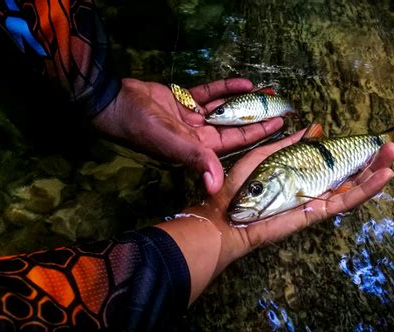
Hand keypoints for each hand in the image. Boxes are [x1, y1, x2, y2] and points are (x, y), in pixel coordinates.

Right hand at [92, 78, 283, 193]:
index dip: (258, 134)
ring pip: (223, 109)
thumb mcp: (171, 142)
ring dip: (243, 101)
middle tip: (279, 107)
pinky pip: (208, 94)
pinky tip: (244, 83)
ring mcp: (190, 117)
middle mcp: (197, 135)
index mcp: (198, 148)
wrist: (114, 102)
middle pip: (233, 126)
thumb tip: (214, 186)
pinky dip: (224, 89)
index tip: (279, 125)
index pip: (235, 142)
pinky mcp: (182, 100)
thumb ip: (195, 159)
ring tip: (267, 93)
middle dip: (256, 117)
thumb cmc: (141, 125)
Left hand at [188, 130, 393, 270]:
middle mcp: (311, 190)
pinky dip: (365, 191)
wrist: (225, 219)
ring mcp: (315, 203)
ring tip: (393, 155)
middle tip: (389, 147)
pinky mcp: (314, 214)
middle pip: (348, 176)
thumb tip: (309, 129)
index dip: (350, 154)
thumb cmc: (238, 189)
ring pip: (352, 188)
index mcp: (300, 177)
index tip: (366, 141)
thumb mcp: (262, 158)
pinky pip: (344, 203)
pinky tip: (384, 176)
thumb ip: (286, 146)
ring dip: (374, 172)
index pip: (332, 164)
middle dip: (369, 161)